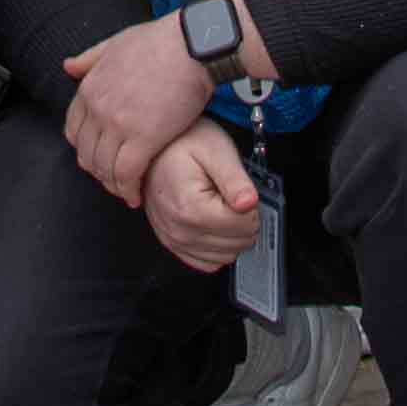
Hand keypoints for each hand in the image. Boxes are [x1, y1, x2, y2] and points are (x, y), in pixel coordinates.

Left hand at [60, 15, 222, 206]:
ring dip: (112, 184)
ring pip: (104, 168)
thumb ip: (89, 58)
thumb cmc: (161, 41)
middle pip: (86, 154)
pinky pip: (126, 174)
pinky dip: (128, 189)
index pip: (73, 131)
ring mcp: (118, 124)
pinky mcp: (144, 138)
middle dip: (98, 171)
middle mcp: (98, 109)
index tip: (99, 156)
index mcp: (89, 88)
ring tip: (125, 190)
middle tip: (113, 179)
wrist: (192, 45)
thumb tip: (68, 67)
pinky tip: (135, 195)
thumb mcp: (115, 43)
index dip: (85, 149)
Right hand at [143, 125, 263, 270]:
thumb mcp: (216, 150)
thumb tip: (250, 204)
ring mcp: (174, 239)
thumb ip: (236, 180)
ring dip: (232, 234)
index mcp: (191, 208)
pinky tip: (215, 223)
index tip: (240, 191)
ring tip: (222, 206)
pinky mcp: (172, 243)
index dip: (252, 207)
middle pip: (237, 243)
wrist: (155, 146)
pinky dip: (218, 247)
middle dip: (244, 221)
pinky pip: (207, 262)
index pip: (245, 226)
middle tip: (232, 196)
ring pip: (226, 256)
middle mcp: (179, 229)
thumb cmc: (183, 143)